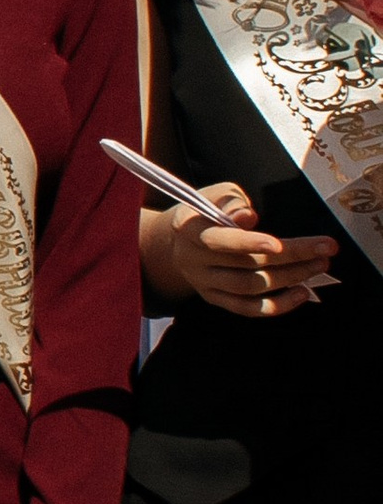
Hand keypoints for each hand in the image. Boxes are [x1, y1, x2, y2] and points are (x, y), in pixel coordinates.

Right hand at [142, 183, 333, 319]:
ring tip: (319, 266)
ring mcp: (204, 283)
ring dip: (290, 277)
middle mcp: (193, 259)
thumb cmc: (206, 210)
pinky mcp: (215, 299)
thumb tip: (249, 217)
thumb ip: (232, 202)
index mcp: (190, 230)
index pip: (220, 239)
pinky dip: (277, 305)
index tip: (277, 244)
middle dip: (291, 255)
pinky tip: (301, 293)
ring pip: (250, 287)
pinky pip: (247, 309)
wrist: (178, 241)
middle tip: (325, 248)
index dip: (248, 242)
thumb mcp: (215, 195)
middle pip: (245, 264)